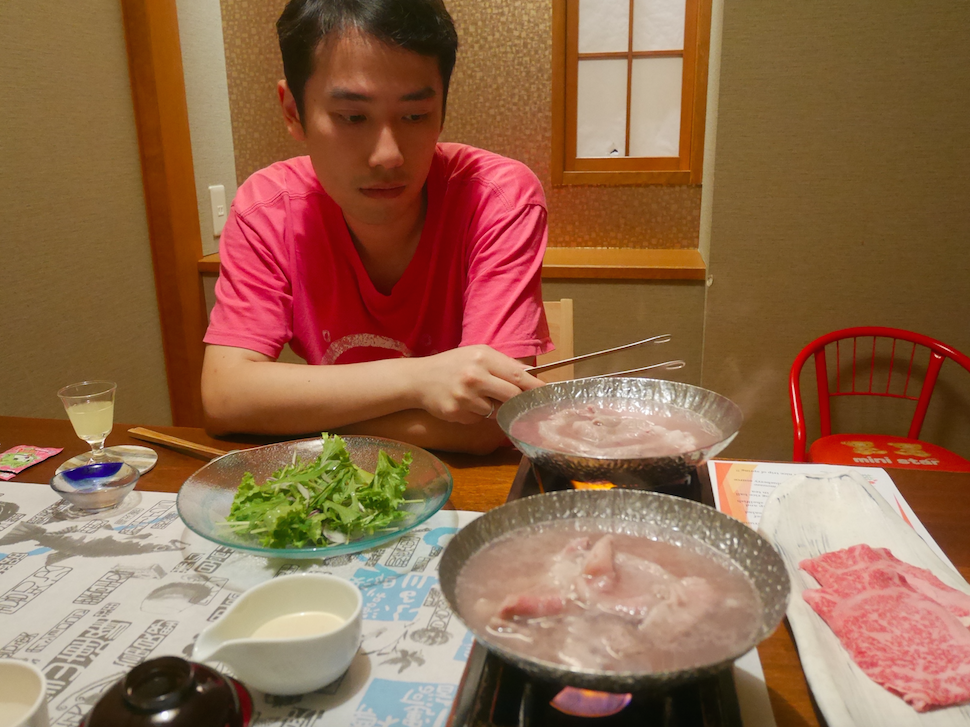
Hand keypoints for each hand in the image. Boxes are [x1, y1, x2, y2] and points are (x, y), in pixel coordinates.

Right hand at [409, 345, 543, 423]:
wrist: (419, 379)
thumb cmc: (453, 364)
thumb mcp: (477, 355)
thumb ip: (503, 365)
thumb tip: (532, 378)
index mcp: (483, 358)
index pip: (518, 375)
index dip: (535, 387)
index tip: (548, 394)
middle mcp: (475, 377)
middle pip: (512, 397)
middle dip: (519, 402)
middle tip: (523, 404)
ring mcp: (465, 397)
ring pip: (497, 411)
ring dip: (494, 408)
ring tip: (479, 397)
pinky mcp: (457, 413)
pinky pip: (480, 419)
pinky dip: (478, 414)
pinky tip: (466, 404)